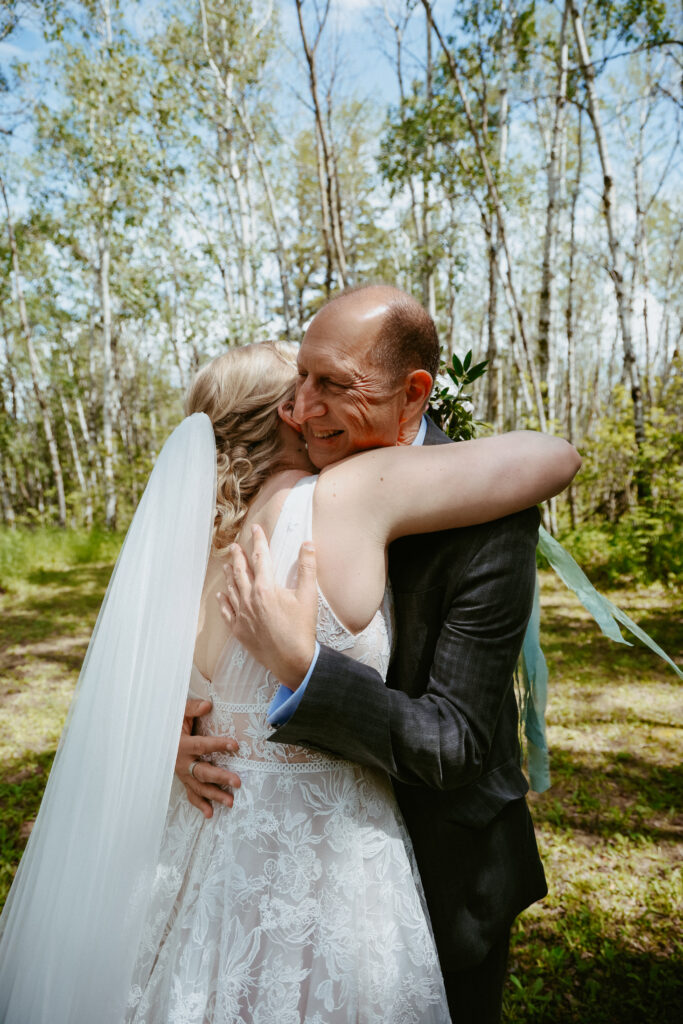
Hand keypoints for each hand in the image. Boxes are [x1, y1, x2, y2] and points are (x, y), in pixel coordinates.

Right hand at [176, 698, 241, 818]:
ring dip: (214, 795)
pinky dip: (200, 804)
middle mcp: (181, 762)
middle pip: (202, 772)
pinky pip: (191, 794)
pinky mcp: (184, 780)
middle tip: (237, 782)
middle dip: (220, 778)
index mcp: (181, 744)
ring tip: (230, 802)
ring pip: (199, 787)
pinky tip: (210, 813)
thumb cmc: (171, 724)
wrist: (156, 738)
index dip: (217, 744)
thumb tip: (208, 705)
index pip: (201, 745)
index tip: (235, 745)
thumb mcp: (179, 713)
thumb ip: (192, 708)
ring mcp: (182, 774)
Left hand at [217, 524, 317, 688]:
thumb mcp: (309, 596)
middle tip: (235, 546)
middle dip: (238, 556)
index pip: (261, 557)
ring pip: (232, 589)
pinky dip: (223, 601)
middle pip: (241, 571)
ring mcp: (242, 615)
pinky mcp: (239, 631)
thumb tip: (308, 544)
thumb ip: (307, 567)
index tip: (255, 529)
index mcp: (266, 588)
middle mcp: (249, 599)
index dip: (258, 541)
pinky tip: (222, 595)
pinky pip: (227, 612)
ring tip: (227, 565)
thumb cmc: (302, 629)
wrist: (292, 661)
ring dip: (229, 575)